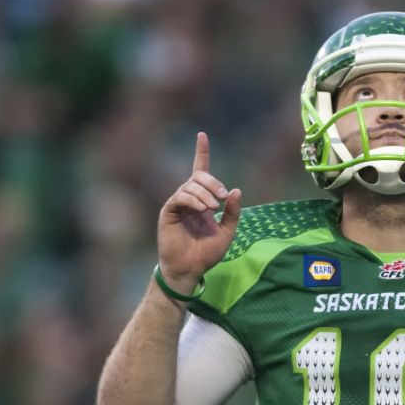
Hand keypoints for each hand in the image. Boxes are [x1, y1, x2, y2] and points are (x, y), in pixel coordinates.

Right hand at [157, 132, 241, 293]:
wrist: (190, 269)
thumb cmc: (207, 253)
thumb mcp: (227, 232)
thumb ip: (232, 213)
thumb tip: (236, 191)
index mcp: (203, 200)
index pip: (201, 170)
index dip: (201, 152)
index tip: (202, 135)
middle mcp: (189, 199)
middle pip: (199, 177)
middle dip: (213, 183)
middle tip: (223, 199)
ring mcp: (178, 204)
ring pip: (190, 186)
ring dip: (205, 193)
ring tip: (213, 208)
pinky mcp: (168, 212)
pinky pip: (180, 197)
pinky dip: (193, 200)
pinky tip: (203, 209)